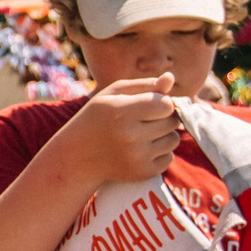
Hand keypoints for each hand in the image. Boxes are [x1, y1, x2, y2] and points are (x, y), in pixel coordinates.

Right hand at [51, 73, 181, 184]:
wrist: (77, 156)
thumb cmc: (96, 118)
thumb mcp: (113, 94)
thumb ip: (144, 85)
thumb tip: (171, 77)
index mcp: (121, 112)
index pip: (166, 105)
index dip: (162, 102)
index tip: (149, 104)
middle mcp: (130, 136)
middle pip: (172, 122)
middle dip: (163, 117)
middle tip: (144, 119)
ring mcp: (137, 157)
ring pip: (174, 140)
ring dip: (164, 135)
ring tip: (143, 133)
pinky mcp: (142, 173)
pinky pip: (168, 158)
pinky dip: (160, 152)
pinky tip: (141, 149)